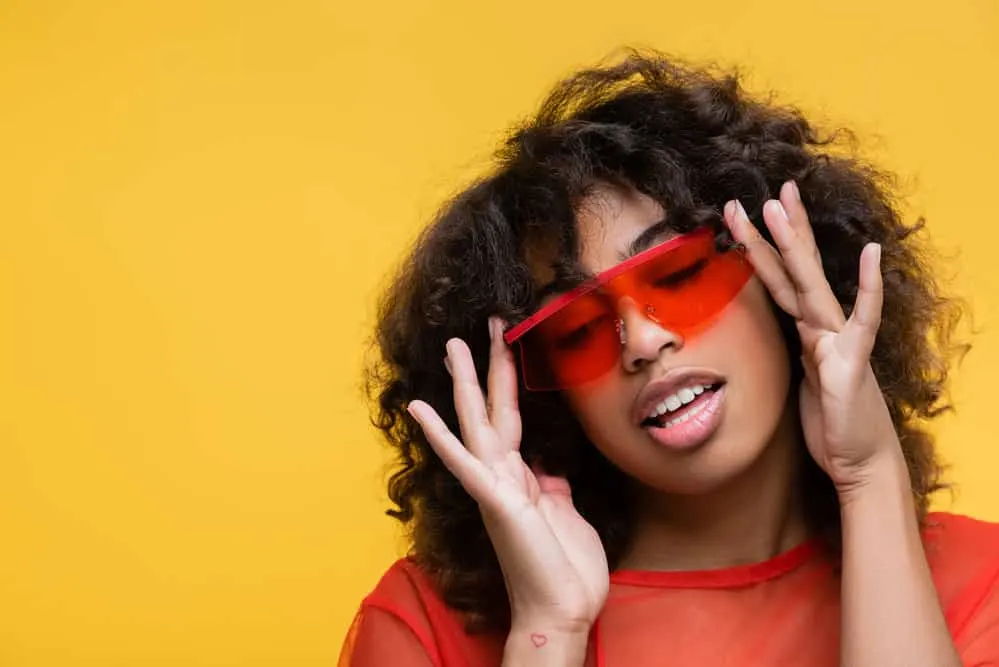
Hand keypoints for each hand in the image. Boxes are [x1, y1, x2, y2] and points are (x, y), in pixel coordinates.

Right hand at [407, 317, 608, 636]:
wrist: (560, 611)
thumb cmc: (564, 568)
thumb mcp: (565, 514)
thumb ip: (551, 486)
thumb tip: (547, 469)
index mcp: (519, 476)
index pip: (511, 416)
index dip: (509, 379)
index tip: (509, 345)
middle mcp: (500, 475)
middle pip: (492, 409)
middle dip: (490, 365)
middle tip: (490, 323)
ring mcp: (495, 487)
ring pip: (476, 424)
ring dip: (465, 383)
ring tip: (455, 345)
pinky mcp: (496, 502)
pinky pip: (465, 462)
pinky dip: (442, 435)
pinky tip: (422, 408)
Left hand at [723, 181, 900, 491]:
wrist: (859, 461)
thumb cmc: (832, 422)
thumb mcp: (800, 382)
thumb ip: (794, 351)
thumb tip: (783, 335)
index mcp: (806, 331)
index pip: (781, 280)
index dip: (764, 247)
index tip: (746, 214)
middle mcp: (822, 327)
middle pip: (794, 270)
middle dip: (777, 230)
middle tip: (765, 189)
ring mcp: (838, 340)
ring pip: (810, 284)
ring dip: (794, 244)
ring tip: (781, 204)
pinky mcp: (850, 363)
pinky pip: (860, 322)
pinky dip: (867, 289)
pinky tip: (872, 254)